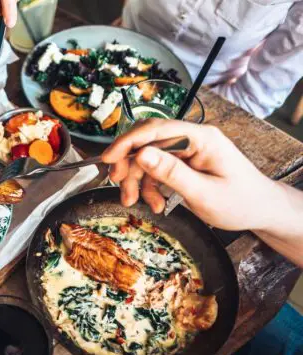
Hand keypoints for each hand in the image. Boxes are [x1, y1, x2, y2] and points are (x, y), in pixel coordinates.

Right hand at [101, 119, 276, 230]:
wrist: (260, 211)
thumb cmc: (240, 202)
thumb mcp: (203, 192)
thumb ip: (171, 173)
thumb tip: (140, 154)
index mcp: (200, 137)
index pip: (154, 130)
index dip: (127, 143)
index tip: (107, 160)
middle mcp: (190, 138)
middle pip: (146, 143)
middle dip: (129, 166)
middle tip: (121, 188)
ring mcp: (186, 150)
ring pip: (146, 158)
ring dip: (137, 181)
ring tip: (138, 203)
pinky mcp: (182, 162)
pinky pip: (155, 169)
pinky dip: (149, 187)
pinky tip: (155, 204)